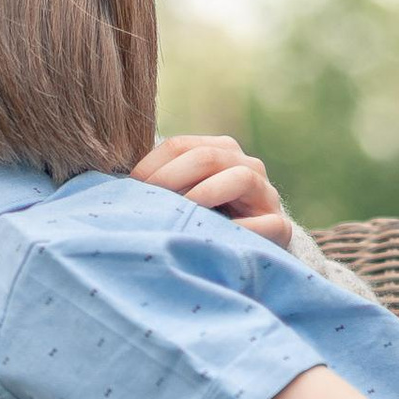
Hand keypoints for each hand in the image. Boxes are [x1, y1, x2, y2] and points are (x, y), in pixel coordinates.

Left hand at [138, 133, 292, 247]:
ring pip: (239, 177)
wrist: (246, 253)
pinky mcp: (280, 227)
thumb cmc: (205, 223)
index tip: (130, 189)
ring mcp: (266, 194)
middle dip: (172, 178)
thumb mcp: (182, 198)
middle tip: (150, 202)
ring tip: (182, 212)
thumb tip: (118, 185)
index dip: (152, 165)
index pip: (181, 146)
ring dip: (204, 194)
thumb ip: (161, 186)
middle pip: (207, 157)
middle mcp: (247, 165)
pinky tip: (216, 237)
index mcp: (221, 151)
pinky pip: (265, 223)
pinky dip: (241, 228)